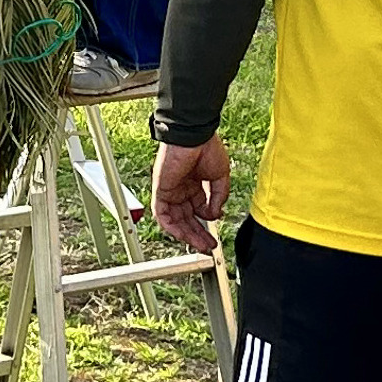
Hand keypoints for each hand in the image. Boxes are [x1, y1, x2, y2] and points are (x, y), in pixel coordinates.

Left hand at [152, 137, 232, 256]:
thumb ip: (218, 197)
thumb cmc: (206, 148)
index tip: (216, 231)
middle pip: (187, 218)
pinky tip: (184, 236)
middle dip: (198, 234)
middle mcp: (181, 189)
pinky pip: (162, 214)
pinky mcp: (160, 190)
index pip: (198, 210)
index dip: (207, 222)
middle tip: (209, 246)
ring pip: (176, 220)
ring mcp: (170, 190)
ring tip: (201, 245)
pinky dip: (172, 227)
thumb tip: (216, 215)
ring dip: (188, 234)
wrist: (194, 136)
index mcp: (195, 184)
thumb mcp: (220, 177)